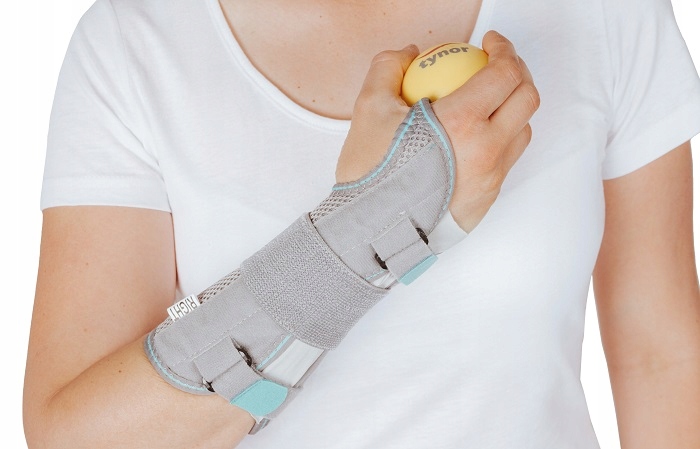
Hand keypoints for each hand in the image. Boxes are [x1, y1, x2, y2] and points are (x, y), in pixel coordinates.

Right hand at [335, 30, 539, 232]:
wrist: (370, 230)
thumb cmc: (370, 173)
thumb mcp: (369, 107)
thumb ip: (388, 67)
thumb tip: (409, 54)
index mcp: (464, 123)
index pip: (506, 73)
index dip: (504, 48)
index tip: (490, 43)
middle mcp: (487, 151)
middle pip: (527, 99)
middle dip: (518, 72)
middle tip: (495, 66)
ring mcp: (491, 179)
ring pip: (522, 132)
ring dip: (511, 109)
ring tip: (486, 103)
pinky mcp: (486, 200)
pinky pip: (505, 161)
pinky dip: (498, 140)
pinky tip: (472, 138)